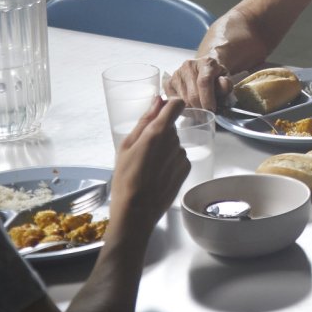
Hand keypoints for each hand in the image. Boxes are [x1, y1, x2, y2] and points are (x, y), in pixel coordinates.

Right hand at [108, 96, 189, 232]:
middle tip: (143, 152)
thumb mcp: (126, 146)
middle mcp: (174, 141)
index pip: (177, 104)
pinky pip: (179, 158)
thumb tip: (157, 100)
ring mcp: (182, 155)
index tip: (162, 112)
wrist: (137, 211)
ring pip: (174, 144)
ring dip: (164, 150)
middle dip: (160, 134)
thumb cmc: (125, 178)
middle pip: (171, 127)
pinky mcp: (186, 169)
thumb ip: (144, 120)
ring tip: (148, 167)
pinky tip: (158, 175)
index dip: (170, 105)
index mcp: (157, 132)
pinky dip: (170, 163)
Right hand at [164, 57, 232, 110]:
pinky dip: (182, 107)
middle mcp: (189, 66)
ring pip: (183, 100)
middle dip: (201, 108)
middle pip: (193, 94)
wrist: (205, 68)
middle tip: (207, 113)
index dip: (207, 98)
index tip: (212, 110)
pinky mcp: (168, 82)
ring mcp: (177, 74)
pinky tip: (190, 105)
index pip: (204, 82)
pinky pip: (174, 101)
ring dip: (192, 109)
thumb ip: (226, 84)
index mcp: (206, 63)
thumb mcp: (226, 79)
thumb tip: (222, 87)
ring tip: (199, 108)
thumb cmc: (216, 76)